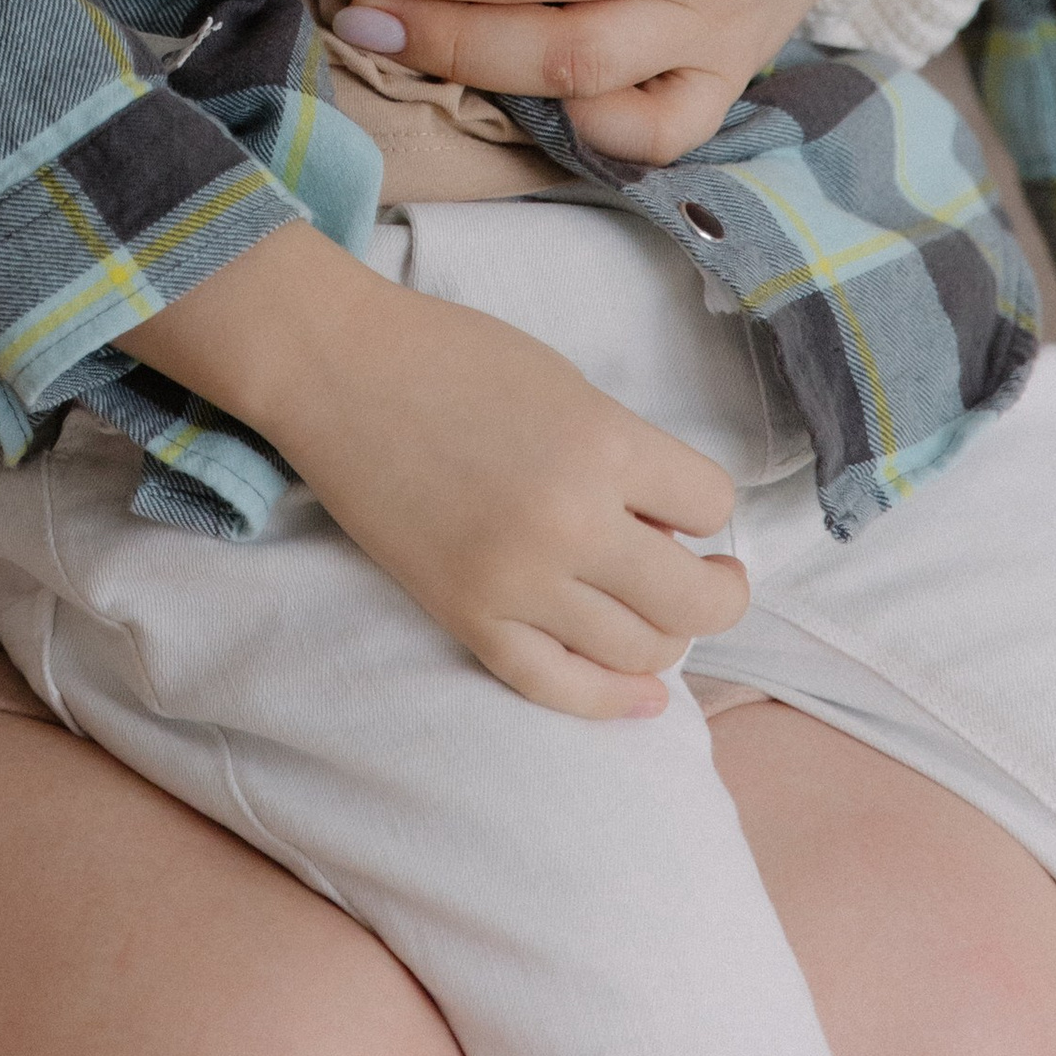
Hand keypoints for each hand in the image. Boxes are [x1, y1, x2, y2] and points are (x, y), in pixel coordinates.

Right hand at [143, 218, 747, 716]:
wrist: (337, 369)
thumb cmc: (451, 357)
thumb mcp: (565, 384)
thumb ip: (624, 454)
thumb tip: (673, 532)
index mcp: (602, 444)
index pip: (711, 504)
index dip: (705, 506)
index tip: (683, 501)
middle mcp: (569, 523)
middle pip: (693, 599)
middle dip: (719, 591)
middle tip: (713, 576)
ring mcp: (516, 580)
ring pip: (640, 651)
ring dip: (668, 638)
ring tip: (660, 612)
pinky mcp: (467, 616)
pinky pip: (559, 685)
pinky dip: (612, 699)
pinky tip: (643, 695)